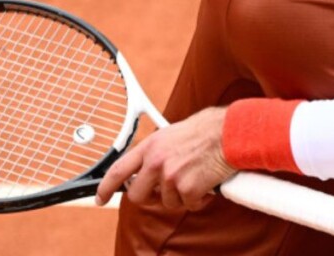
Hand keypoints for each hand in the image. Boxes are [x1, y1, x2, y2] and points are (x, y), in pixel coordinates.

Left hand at [95, 107, 234, 210]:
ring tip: (198, 176)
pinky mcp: (187, 189)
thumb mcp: (176, 132)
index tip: (101, 198)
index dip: (105, 188)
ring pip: (167, 201)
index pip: (118, 170)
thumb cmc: (210, 128)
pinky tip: (207, 183)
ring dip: (182, 194)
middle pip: (138, 195)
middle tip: (168, 190)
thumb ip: (159, 150)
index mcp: (151, 145)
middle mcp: (156, 161)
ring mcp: (170, 176)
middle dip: (151, 196)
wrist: (232, 132)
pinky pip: (188, 204)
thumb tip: (151, 167)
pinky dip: (199, 198)